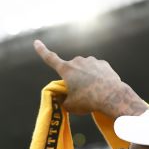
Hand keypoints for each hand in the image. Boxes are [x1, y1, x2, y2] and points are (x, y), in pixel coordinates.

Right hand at [34, 40, 148, 117]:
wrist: (112, 97)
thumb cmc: (88, 101)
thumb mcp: (70, 105)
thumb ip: (64, 99)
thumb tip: (64, 98)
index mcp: (66, 70)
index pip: (50, 58)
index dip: (42, 51)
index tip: (36, 42)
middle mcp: (78, 61)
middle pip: (71, 69)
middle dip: (73, 77)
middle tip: (80, 92)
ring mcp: (92, 61)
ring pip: (85, 69)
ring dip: (86, 77)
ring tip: (93, 92)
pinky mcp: (103, 64)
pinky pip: (97, 70)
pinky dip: (97, 78)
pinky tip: (102, 87)